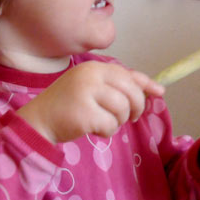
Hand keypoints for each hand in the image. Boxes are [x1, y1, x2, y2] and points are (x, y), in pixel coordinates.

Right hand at [17, 61, 164, 143]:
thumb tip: (157, 89)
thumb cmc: (69, 104)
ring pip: (123, 110)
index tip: (160, 92)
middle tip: (131, 118)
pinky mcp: (84, 114)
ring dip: (119, 121)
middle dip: (136, 107)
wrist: (38, 120)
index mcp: (94, 68)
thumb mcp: (92, 87)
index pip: (128, 74)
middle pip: (131, 92)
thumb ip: (118, 85)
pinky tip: (94, 129)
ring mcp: (86, 94)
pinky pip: (111, 125)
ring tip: (104, 122)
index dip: (147, 84)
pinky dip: (107, 132)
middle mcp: (91, 76)